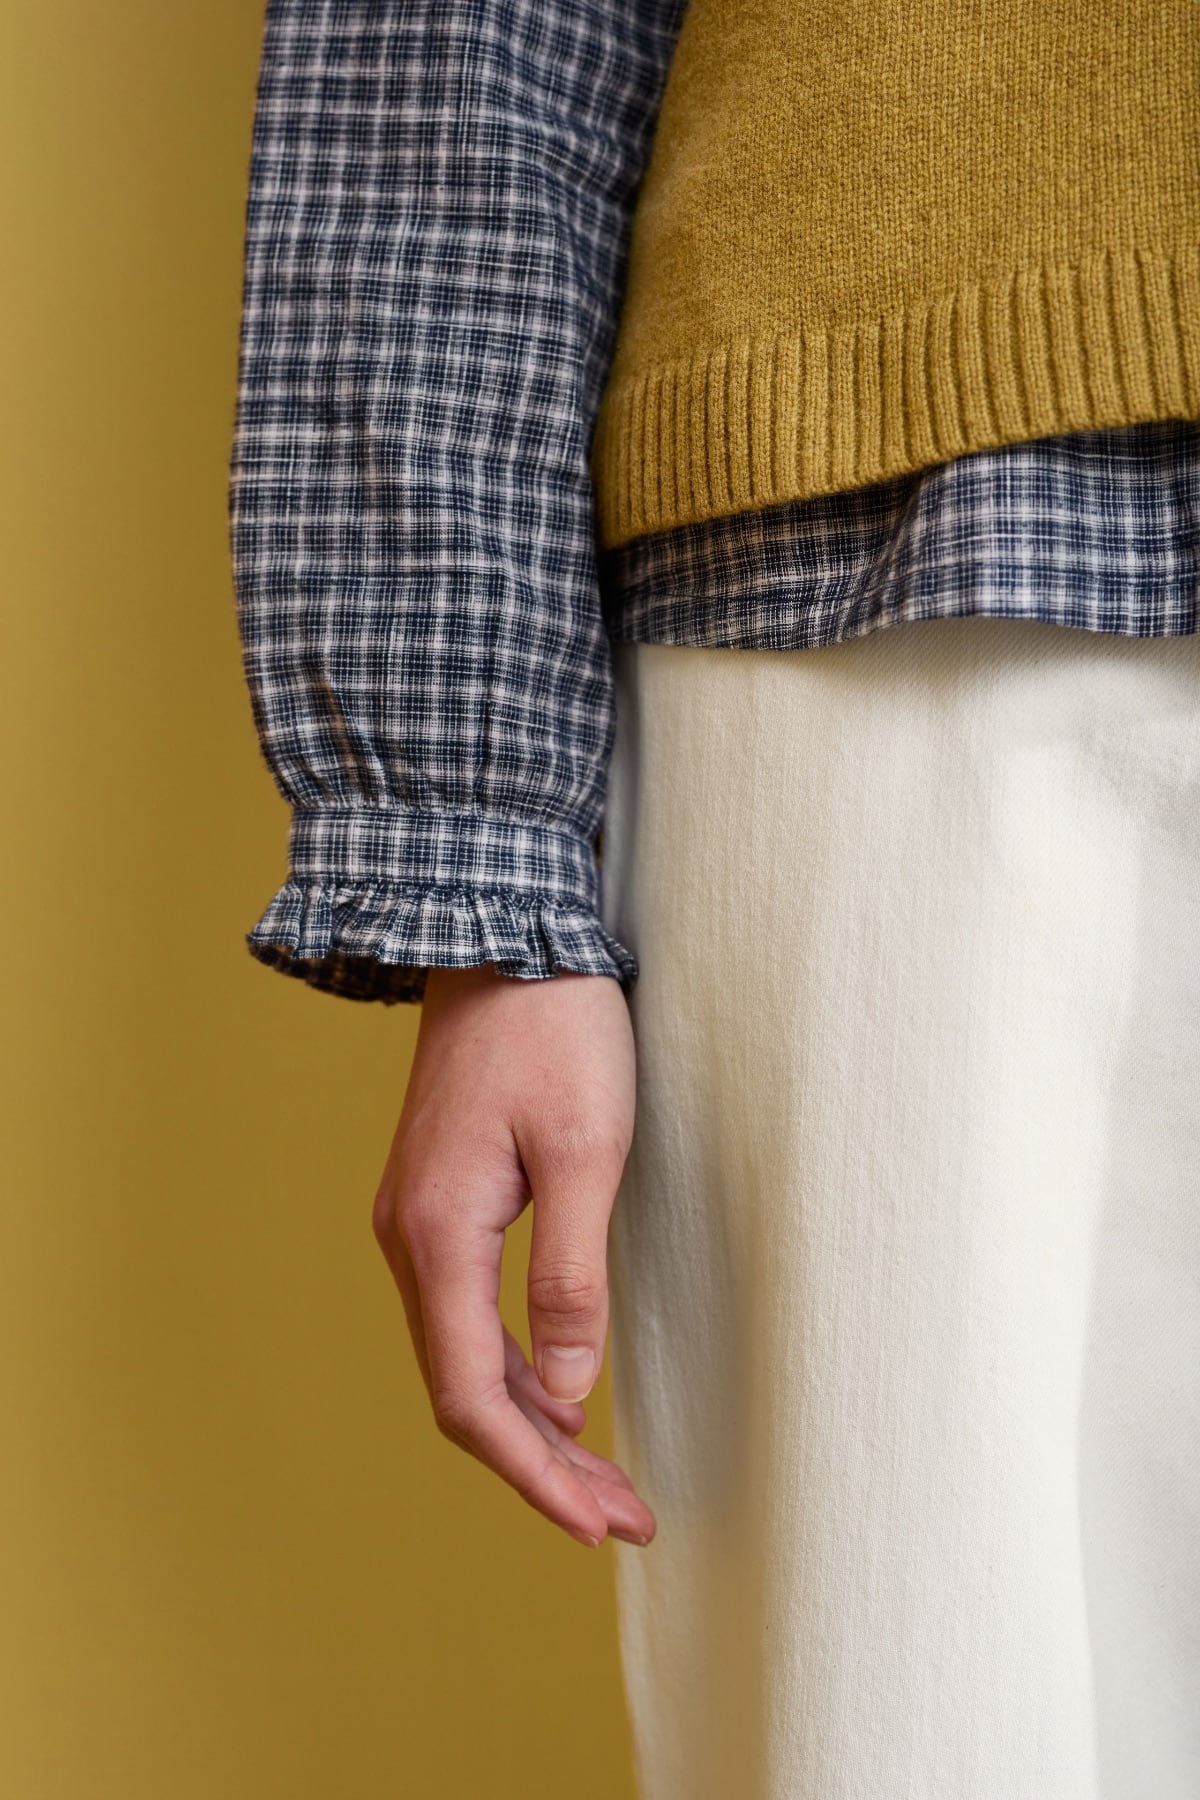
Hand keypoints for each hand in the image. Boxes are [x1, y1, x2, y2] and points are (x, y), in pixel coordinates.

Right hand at [371, 963, 654, 1549]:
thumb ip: (572, 1280)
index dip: (533, 1474)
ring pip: (463, 1356)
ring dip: (531, 1423)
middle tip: (623, 1516)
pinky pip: (467, 1312)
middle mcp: (410, 1239)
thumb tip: (562, 1393)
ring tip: (604, 1477)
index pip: (472, 1397)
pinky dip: (514, 1369)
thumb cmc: (553, 1028)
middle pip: (464, 1390)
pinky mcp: (441, 1201)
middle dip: (542, 1465)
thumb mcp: (587, 1151)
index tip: (599, 1522)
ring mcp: (419, 1220)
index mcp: (438, 1236)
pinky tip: (559, 1393)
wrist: (502, 933)